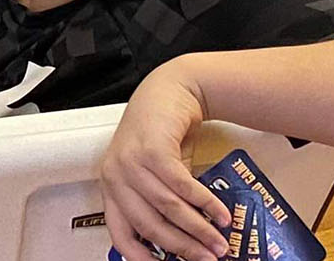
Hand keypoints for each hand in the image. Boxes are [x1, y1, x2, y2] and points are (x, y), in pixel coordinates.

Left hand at [100, 65, 231, 260]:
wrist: (171, 90)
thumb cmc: (163, 134)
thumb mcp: (156, 174)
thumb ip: (164, 204)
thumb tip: (189, 239)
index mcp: (112, 187)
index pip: (120, 233)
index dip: (141, 257)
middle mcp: (116, 176)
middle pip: (149, 226)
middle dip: (183, 247)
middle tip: (208, 258)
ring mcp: (131, 163)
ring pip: (168, 208)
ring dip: (199, 229)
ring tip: (220, 241)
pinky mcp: (152, 150)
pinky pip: (182, 186)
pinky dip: (205, 203)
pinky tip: (221, 214)